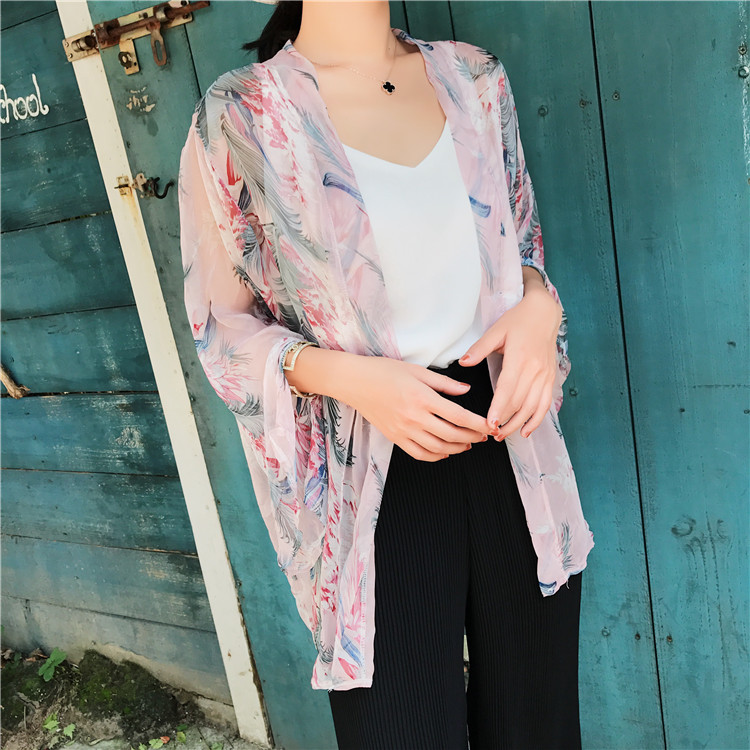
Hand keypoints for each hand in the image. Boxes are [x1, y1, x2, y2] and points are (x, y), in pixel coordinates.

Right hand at [342, 356, 491, 461]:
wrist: (354, 381)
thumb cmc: (383, 371)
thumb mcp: (417, 370)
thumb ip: (444, 383)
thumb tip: (466, 390)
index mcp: (422, 397)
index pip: (458, 415)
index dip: (477, 424)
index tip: (489, 426)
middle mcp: (414, 417)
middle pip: (451, 434)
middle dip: (471, 437)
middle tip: (482, 436)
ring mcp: (403, 430)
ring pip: (437, 448)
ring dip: (456, 449)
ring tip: (466, 445)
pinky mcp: (394, 437)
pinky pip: (419, 453)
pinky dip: (435, 456)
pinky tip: (443, 452)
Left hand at [458, 286, 561, 439]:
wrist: (544, 313)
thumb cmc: (518, 321)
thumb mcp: (496, 330)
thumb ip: (479, 349)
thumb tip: (463, 363)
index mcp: (519, 358)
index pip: (507, 389)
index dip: (499, 408)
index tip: (490, 424)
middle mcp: (534, 370)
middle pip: (519, 402)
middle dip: (505, 421)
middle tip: (490, 434)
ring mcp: (544, 376)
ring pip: (532, 407)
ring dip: (518, 424)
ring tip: (502, 435)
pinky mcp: (550, 379)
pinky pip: (545, 404)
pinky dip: (536, 420)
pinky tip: (525, 431)